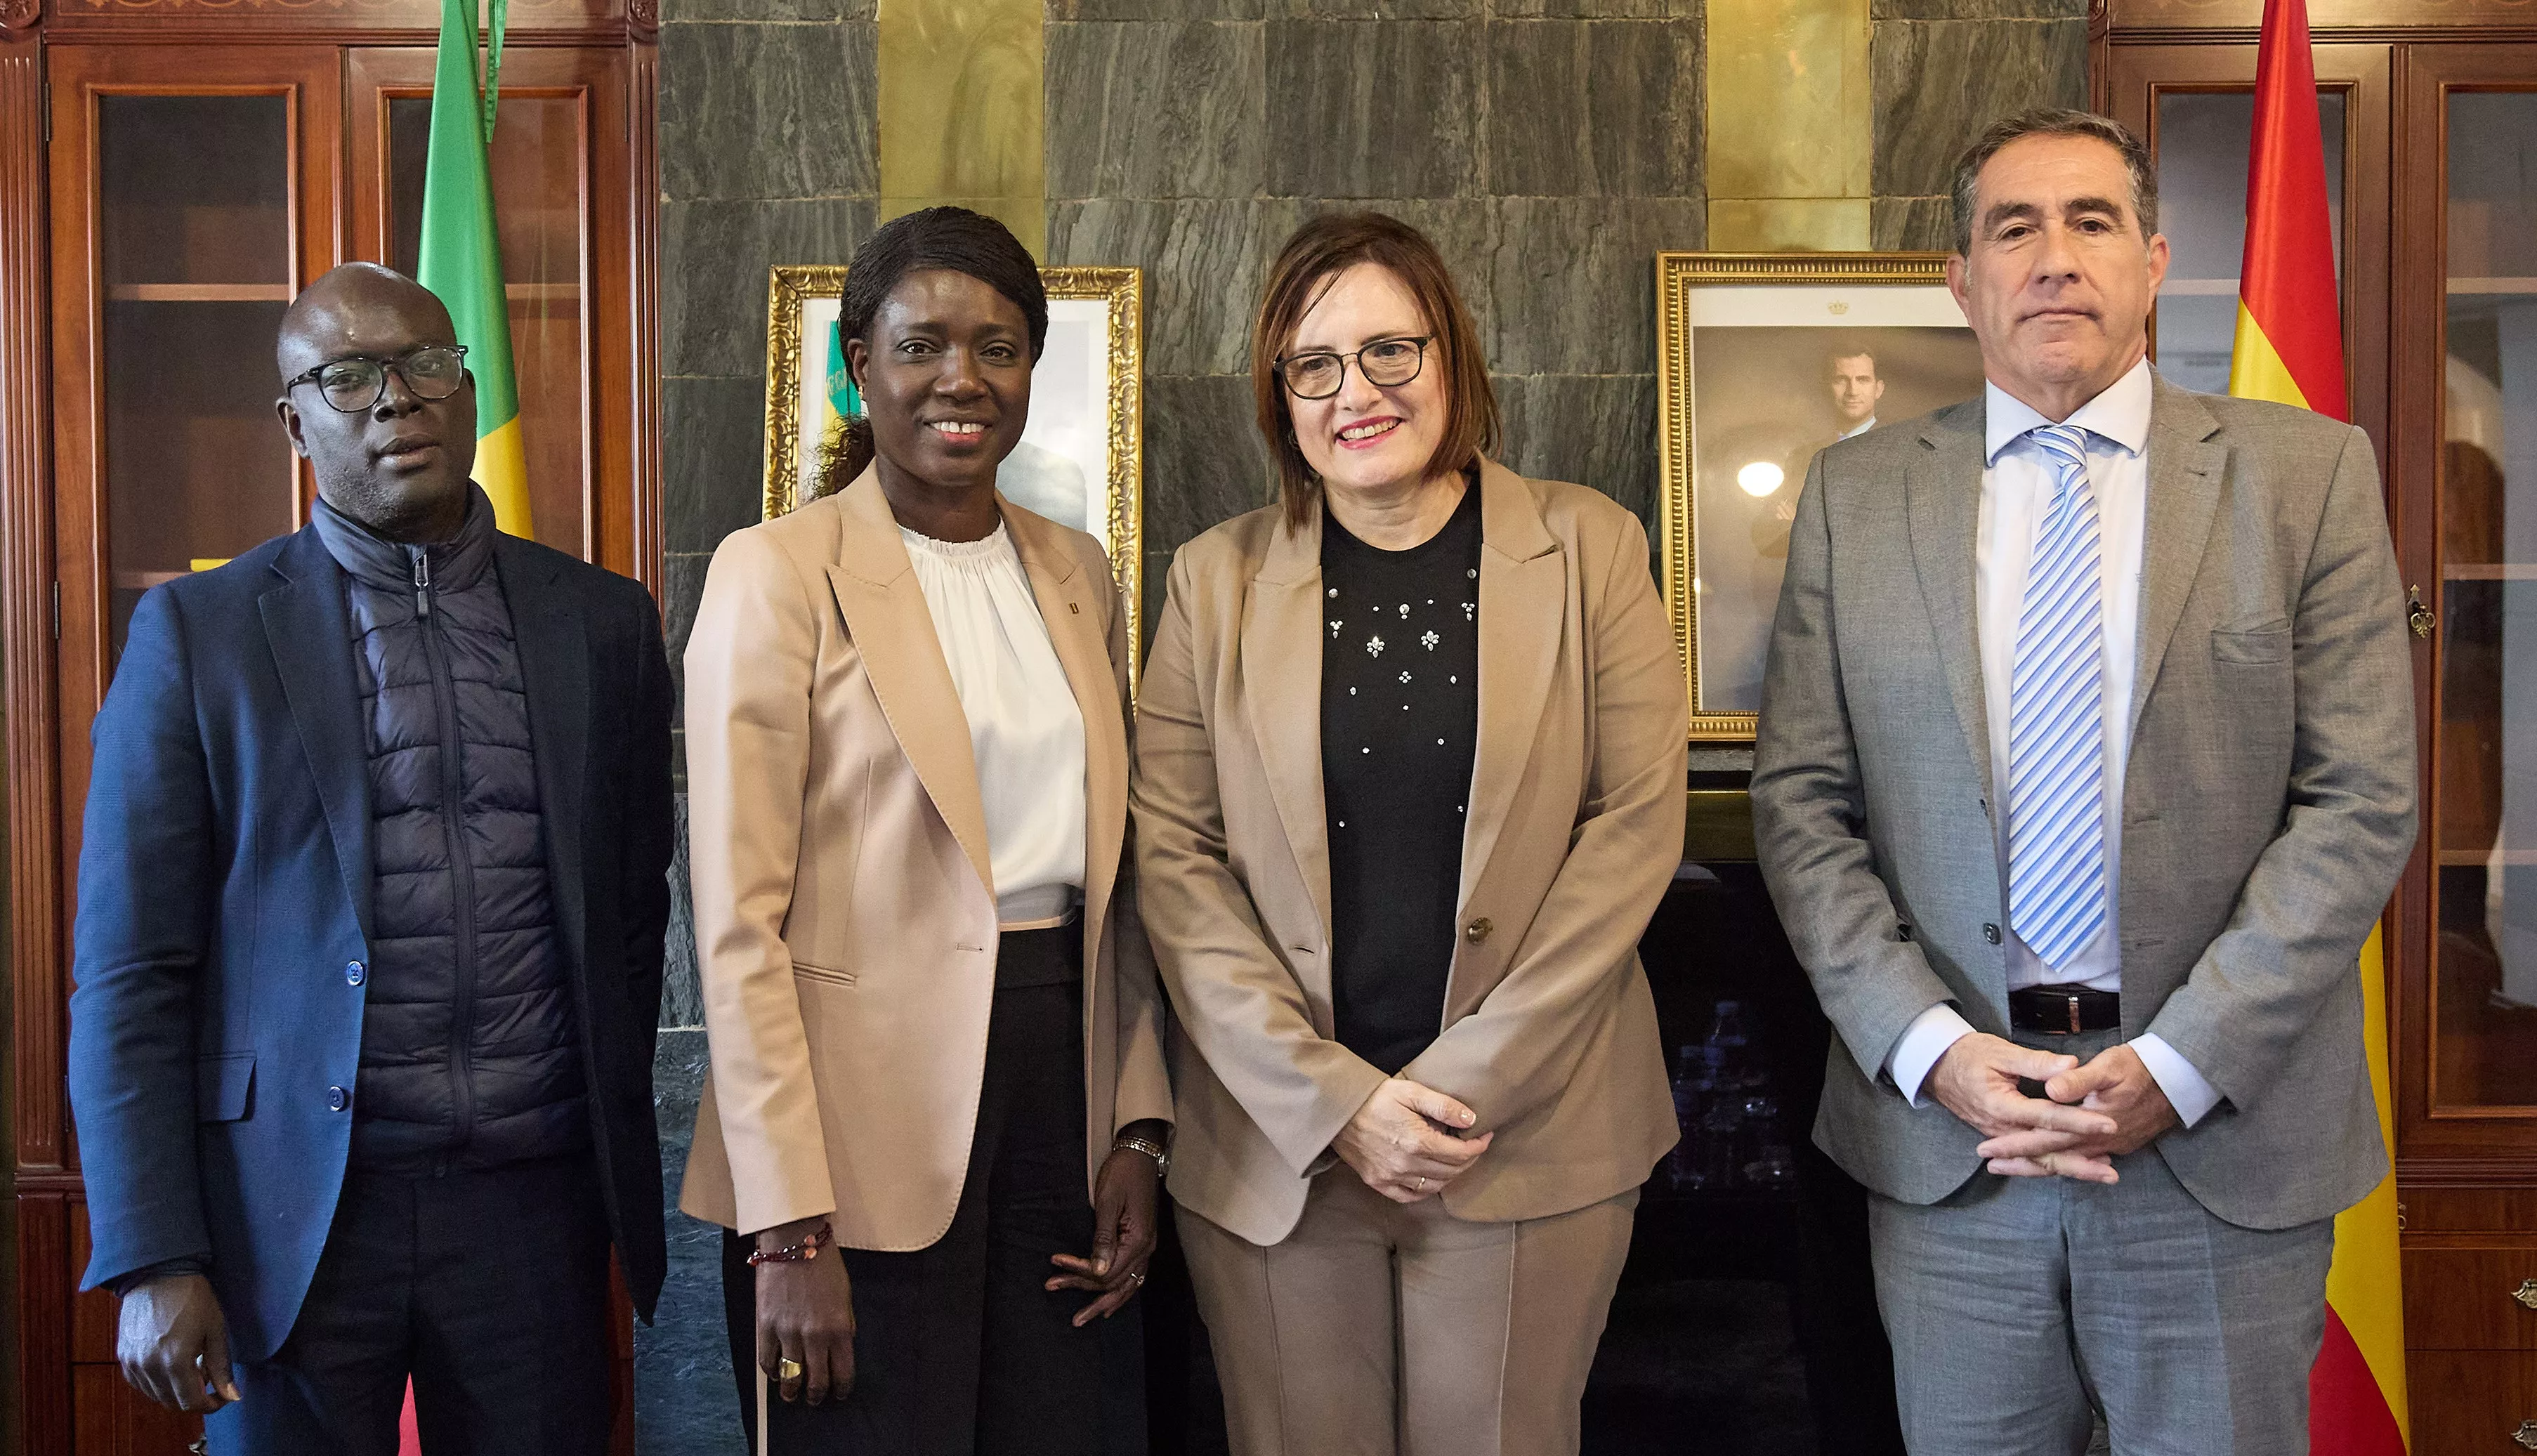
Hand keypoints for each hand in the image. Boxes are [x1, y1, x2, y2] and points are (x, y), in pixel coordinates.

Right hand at [117, 1273, 237, 1413]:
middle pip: (172, 1403)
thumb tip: (232, 1397)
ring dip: (176, 1391)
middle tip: (209, 1379)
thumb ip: (221, 1368)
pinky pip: (140, 1383)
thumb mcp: (215, 1331)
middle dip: (195, 1398)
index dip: (211, 1405)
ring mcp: (132, 1362)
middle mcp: (149, 1367)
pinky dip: (157, 1384)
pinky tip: (171, 1367)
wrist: (159, 1274)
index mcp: (175, 1362)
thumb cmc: (192, 1298)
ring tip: (192, 1368)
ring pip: (156, 1395)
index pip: (192, 1402)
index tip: (223, 1397)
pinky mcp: (123, 1356)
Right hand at [753, 1216, 854, 1404]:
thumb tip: (842, 1347)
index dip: (841, 1388)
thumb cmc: (824, 1264)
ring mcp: (787, 1333)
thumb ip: (844, 1325)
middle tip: (815, 1399)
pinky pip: (767, 1361)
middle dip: (816, 1395)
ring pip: (790, 1377)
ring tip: (792, 1396)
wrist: (794, 1240)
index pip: (843, 1373)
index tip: (839, 1393)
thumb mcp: (845, 1296)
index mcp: (840, 1329)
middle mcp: (814, 1336)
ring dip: (792, 1392)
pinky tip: (776, 1374)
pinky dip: (772, 1372)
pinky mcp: (765, 1326)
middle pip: (816, 1381)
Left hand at [1048, 1134, 1163, 1326]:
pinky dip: (1120, 1294)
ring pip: (1126, 1286)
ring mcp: (1146, 1248)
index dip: (1079, 1270)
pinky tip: (1109, 1307)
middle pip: (1113, 1282)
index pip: (1106, 1270)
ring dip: (1102, 1302)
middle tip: (1052, 1287)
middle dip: (1082, 1288)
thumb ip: (1103, 1239)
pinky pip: (1133, 1278)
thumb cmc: (1122, 1174)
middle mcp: (1146, 1250)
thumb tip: (1096, 1272)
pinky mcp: (1143, 1243)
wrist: (1140, 1155)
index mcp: (1137, 1241)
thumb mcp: (1108, 1203)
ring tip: (1081, 1318)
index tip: (1055, 1263)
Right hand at [1331, 1078, 1492, 1203]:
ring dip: (1450, 1174)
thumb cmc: (1374, 1097)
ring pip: (1435, 1186)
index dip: (1478, 1146)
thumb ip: (1442, 1105)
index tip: (1485, 1136)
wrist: (1337, 1109)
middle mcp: (1406, 1164)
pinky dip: (1426, 1190)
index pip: (1461, 1153)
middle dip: (1468, 1159)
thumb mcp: (1410, 1091)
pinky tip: (1430, 1177)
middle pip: (1451, 1171)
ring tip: (1454, 1158)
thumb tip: (1471, 1119)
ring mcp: (1391, 1177)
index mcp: (1417, 1141)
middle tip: (1472, 1145)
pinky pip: (1410, 1196)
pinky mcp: (1378, 1182)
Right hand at [1926, 1033, 2119, 1184]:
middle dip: (2081, 1162)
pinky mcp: (2003, 1139)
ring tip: (2105, 1174)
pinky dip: (2055, 1165)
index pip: (2047, 1117)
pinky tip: (2079, 1168)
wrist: (1937, 1067)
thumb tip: (2072, 1065)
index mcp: (2001, 1105)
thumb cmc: (1968, 1055)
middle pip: (2045, 1151)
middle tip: (2112, 1171)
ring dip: (2073, 1169)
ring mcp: (2001, 1138)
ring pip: (2040, 1160)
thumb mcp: (2001, 1052)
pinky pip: (2031, 1158)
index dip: (2079, 1121)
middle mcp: (2001, 1129)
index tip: (2108, 1123)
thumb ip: (2037, 1061)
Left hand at [1976, 1044, 2178, 1180]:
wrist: (2181, 1080)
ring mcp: (2111, 1146)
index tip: (1986, 1149)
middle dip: (2020, 1162)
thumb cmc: (2142, 1067)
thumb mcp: (2110, 1067)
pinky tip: (2052, 1162)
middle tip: (1989, 1164)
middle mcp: (2099, 1142)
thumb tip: (2050, 1090)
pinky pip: (2084, 1159)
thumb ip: (2078, 1080)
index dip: (2014, 1144)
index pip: (2044, 1139)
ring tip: (2012, 1167)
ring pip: (2068, 1162)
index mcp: (2090, 1125)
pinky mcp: (2121, 1144)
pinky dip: (2064, 1162)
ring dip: (2039, 1165)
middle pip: (2052, 1157)